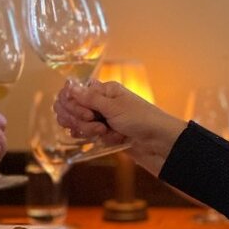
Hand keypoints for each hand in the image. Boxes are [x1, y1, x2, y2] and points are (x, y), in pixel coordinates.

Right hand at [54, 80, 186, 176]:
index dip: (72, 104)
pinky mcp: (104, 135)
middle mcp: (100, 102)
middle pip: (71, 109)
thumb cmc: (141, 119)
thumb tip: (69, 85)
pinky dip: (97, 140)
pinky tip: (110, 140)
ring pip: (78, 125)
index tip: (86, 114)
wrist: (159, 144)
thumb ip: (89, 98)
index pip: (72, 93)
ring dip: (89, 131)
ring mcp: (101, 119)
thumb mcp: (114, 107)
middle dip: (79, 120)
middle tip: (97, 125)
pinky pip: (88, 137)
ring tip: (105, 133)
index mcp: (103, 90)